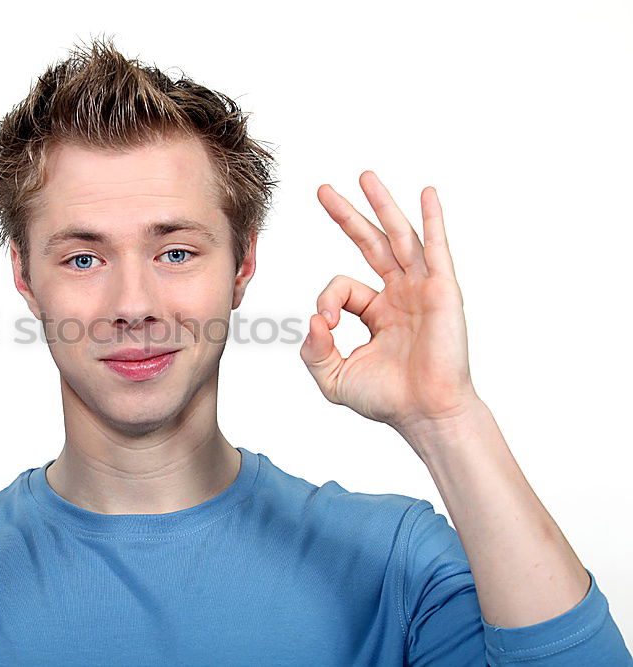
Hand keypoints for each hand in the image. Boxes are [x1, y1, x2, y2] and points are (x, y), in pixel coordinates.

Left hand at [299, 171, 478, 439]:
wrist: (423, 413)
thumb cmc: (386, 399)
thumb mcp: (333, 376)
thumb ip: (313, 349)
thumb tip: (312, 319)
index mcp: (376, 312)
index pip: (341, 286)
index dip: (327, 299)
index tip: (326, 323)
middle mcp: (399, 295)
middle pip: (370, 243)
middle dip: (346, 215)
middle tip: (323, 190)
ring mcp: (421, 289)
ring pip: (399, 237)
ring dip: (382, 204)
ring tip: (364, 176)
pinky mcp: (441, 290)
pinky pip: (436, 247)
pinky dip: (432, 219)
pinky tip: (427, 193)